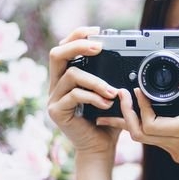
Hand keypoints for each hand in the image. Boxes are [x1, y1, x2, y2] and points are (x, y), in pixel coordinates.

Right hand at [47, 27, 120, 159]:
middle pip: (56, 54)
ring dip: (95, 81)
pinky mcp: (56, 111)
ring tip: (112, 92)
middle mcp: (56, 85)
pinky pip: (74, 95)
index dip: (77, 35)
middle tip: (99, 47)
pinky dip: (93, 97)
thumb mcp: (110, 93)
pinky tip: (106, 104)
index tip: (97, 31)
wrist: (100, 148)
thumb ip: (111, 75)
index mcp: (67, 76)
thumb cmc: (107, 120)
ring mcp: (53, 98)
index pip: (64, 47)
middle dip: (78, 46)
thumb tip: (125, 55)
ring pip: (71, 75)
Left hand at [97, 60, 178, 176]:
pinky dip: (143, 127)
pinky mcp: (176, 153)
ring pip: (143, 138)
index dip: (139, 108)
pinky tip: (141, 116)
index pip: (150, 124)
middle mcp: (177, 144)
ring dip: (131, 120)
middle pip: (138, 133)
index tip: (138, 90)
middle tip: (123, 94)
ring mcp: (175, 151)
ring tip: (125, 103)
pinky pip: (153, 141)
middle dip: (127, 113)